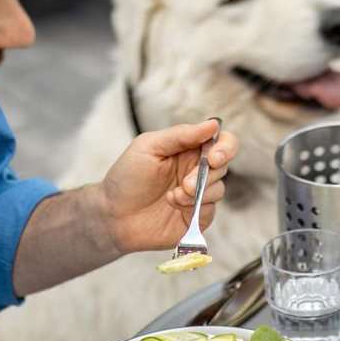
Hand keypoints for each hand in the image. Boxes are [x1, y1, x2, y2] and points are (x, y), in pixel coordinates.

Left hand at [95, 119, 239, 252]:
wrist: (113, 215)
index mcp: (187, 149)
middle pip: (224, 165)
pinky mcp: (198, 216)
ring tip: (173, 196)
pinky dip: (193, 207)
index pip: (221, 142)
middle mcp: (197, 170)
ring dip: (198, 192)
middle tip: (186, 183)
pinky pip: (210, 209)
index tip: (214, 158)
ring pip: (219, 189)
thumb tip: (214, 124)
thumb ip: (182, 134)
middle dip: (207, 174)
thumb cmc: (127, 177)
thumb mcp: (149, 147)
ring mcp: (199, 194)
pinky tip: (173, 204)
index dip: (225, 147)